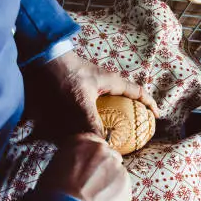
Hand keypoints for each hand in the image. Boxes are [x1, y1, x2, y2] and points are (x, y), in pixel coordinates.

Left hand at [26, 51, 158, 136]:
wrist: (44, 58)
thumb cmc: (66, 74)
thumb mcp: (81, 99)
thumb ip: (91, 121)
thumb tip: (101, 142)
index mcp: (112, 82)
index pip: (138, 92)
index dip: (150, 104)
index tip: (156, 117)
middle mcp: (105, 82)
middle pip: (125, 97)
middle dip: (132, 112)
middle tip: (135, 128)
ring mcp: (92, 85)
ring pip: (109, 102)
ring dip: (114, 115)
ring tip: (114, 132)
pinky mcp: (79, 88)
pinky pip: (94, 104)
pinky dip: (96, 115)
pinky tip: (88, 127)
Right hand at [37, 133, 130, 200]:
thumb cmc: (55, 192)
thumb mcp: (54, 168)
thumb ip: (69, 160)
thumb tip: (72, 168)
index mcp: (82, 141)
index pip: (91, 143)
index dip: (89, 157)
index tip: (86, 167)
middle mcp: (101, 148)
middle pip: (106, 154)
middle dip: (101, 167)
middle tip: (91, 183)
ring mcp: (116, 164)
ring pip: (115, 170)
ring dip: (109, 180)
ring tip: (96, 196)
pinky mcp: (125, 181)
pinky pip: (122, 186)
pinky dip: (115, 194)